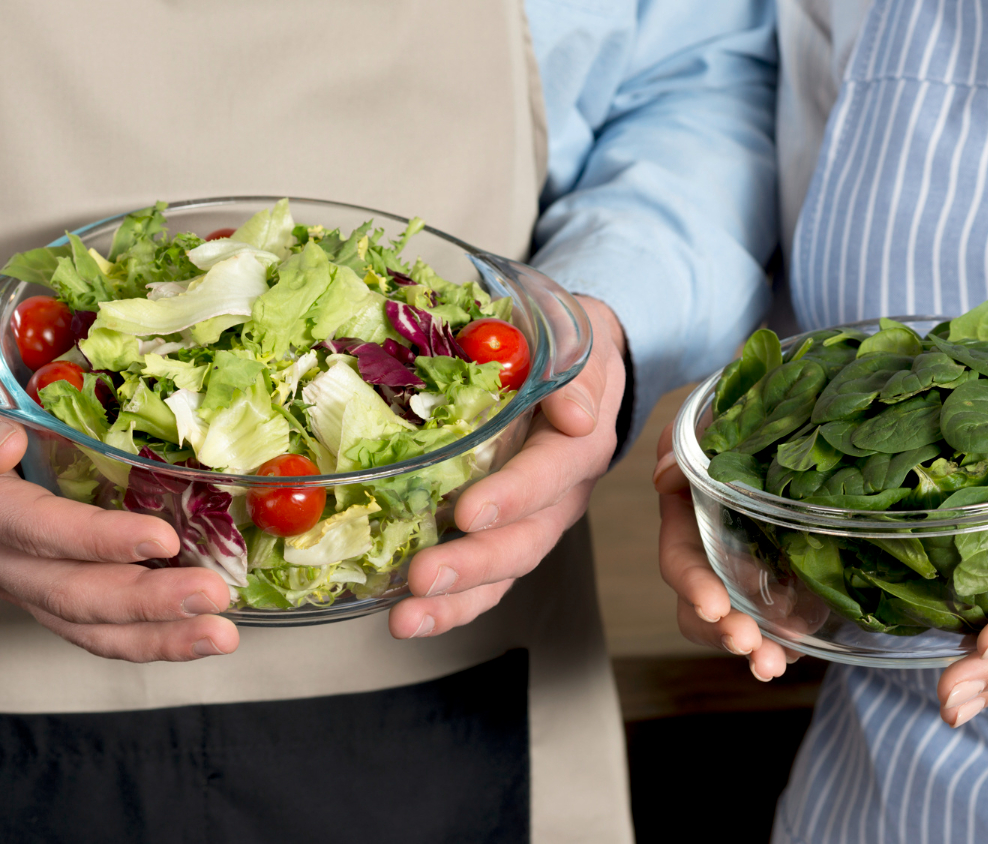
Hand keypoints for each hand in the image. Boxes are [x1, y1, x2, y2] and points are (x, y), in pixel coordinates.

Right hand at [0, 340, 238, 661]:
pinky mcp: (41, 590)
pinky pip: (90, 628)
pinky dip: (146, 639)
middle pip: (68, 592)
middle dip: (145, 601)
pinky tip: (195, 635)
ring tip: (218, 636)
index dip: (96, 540)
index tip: (161, 539)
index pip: (34, 527)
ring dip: (155, 636)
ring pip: (82, 625)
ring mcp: (14, 580)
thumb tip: (2, 446)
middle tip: (212, 595)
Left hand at [387, 295, 627, 638]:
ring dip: (456, 600)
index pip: (550, 474)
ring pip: (504, 572)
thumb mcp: (577, 343)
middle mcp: (562, 495)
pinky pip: (485, 581)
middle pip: (526, 540)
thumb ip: (576, 376)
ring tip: (407, 620)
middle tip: (424, 578)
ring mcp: (534, 520)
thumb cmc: (566, 351)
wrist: (580, 370)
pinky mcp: (506, 534)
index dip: (513, 495)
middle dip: (474, 564)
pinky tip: (408, 620)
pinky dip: (450, 605)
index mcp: (579, 445)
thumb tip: (574, 414)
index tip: (468, 512)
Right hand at [654, 421, 793, 680]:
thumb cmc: (733, 430)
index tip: (712, 606)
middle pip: (706, 612)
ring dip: (757, 650)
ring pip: (744, 626)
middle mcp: (715, 560)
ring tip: (774, 665)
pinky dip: (791, 642)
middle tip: (748, 644)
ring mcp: (751, 578)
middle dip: (723, 633)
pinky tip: (805, 645)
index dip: (693, 587)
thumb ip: (678, 445)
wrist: (789, 425)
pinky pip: (784, 624)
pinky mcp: (788, 586)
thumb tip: (664, 476)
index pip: (681, 564)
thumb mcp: (703, 426)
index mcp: (688, 526)